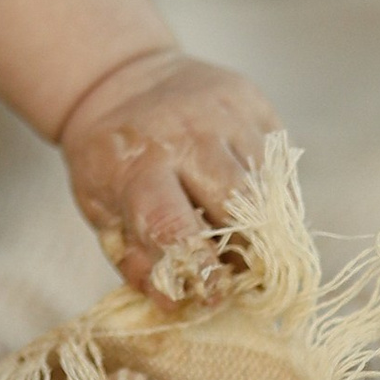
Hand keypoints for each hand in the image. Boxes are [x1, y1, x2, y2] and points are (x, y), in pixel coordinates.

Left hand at [55, 50, 283, 298]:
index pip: (173, 226)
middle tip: (248, 274)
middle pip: (238, 205)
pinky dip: (274, 190)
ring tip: (252, 239)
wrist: (121, 78)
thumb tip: (174, 301)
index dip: (202, 268)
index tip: (218, 295)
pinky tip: (255, 199)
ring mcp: (224, 114)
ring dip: (267, 223)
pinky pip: (280, 160)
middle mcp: (184, 136)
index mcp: (136, 166)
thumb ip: (134, 256)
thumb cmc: (112, 158)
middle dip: (250, 249)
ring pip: (268, 184)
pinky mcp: (253, 101)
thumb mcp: (99, 206)